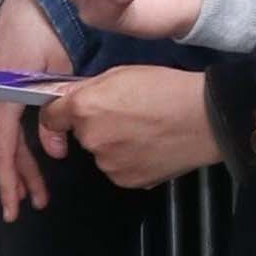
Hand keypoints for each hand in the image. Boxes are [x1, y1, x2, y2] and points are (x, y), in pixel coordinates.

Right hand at [0, 0, 69, 221]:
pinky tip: (29, 154)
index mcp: (4, 94)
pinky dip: (17, 141)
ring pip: (6, 136)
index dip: (9, 180)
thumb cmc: (46, 28)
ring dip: (20, 162)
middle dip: (20, 177)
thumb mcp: (57, 73)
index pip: (3, 147)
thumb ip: (54, 116)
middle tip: (35, 203)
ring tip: (35, 189)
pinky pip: (7, 121)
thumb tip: (55, 152)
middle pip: (4, 147)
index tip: (14, 206)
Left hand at [38, 67, 217, 189]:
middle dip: (95, 126)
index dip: (58, 114)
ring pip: (101, 153)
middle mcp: (91, 139)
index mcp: (85, 108)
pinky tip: (151, 147)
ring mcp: (108, 164)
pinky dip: (130, 160)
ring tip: (145, 131)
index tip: (65, 117)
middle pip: (81, 135)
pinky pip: (119, 169)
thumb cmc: (166, 88)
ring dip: (114, 145)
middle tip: (127, 114)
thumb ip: (87, 88)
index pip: (51, 117)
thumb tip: (66, 98)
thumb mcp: (121, 74)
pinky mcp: (127, 181)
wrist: (205, 118)